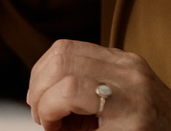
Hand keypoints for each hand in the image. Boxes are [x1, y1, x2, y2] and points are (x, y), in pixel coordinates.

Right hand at [27, 40, 170, 130]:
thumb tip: (46, 123)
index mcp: (130, 108)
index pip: (70, 89)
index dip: (47, 107)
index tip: (47, 124)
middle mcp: (130, 77)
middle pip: (64, 60)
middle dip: (40, 87)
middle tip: (41, 112)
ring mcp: (128, 61)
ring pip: (66, 48)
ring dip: (45, 73)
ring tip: (47, 99)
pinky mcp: (125, 56)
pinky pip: (80, 48)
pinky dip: (60, 67)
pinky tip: (61, 87)